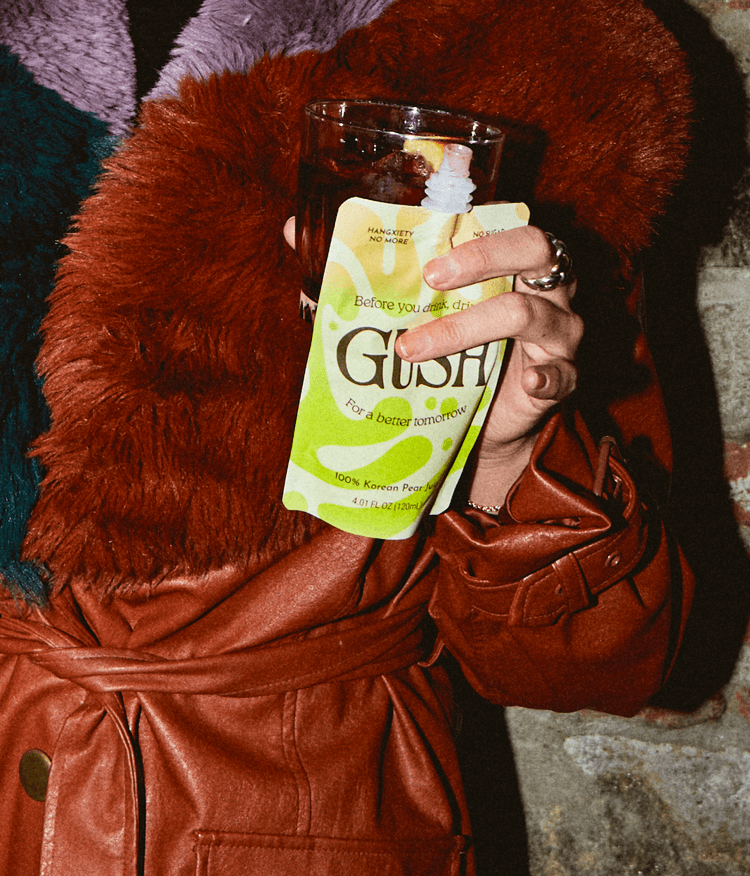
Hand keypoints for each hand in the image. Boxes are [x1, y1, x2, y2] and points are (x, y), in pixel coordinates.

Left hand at [394, 225, 581, 506]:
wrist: (488, 421)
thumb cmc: (456, 353)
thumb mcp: (419, 310)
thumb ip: (367, 270)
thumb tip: (293, 230)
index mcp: (516, 261)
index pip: (509, 224)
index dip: (476, 227)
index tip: (428, 246)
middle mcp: (548, 286)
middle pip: (534, 250)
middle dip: (483, 257)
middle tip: (430, 278)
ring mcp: (561, 331)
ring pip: (527, 313)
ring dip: (467, 328)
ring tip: (414, 349)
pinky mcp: (564, 377)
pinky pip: (561, 374)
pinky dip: (546, 377)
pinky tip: (529, 382)